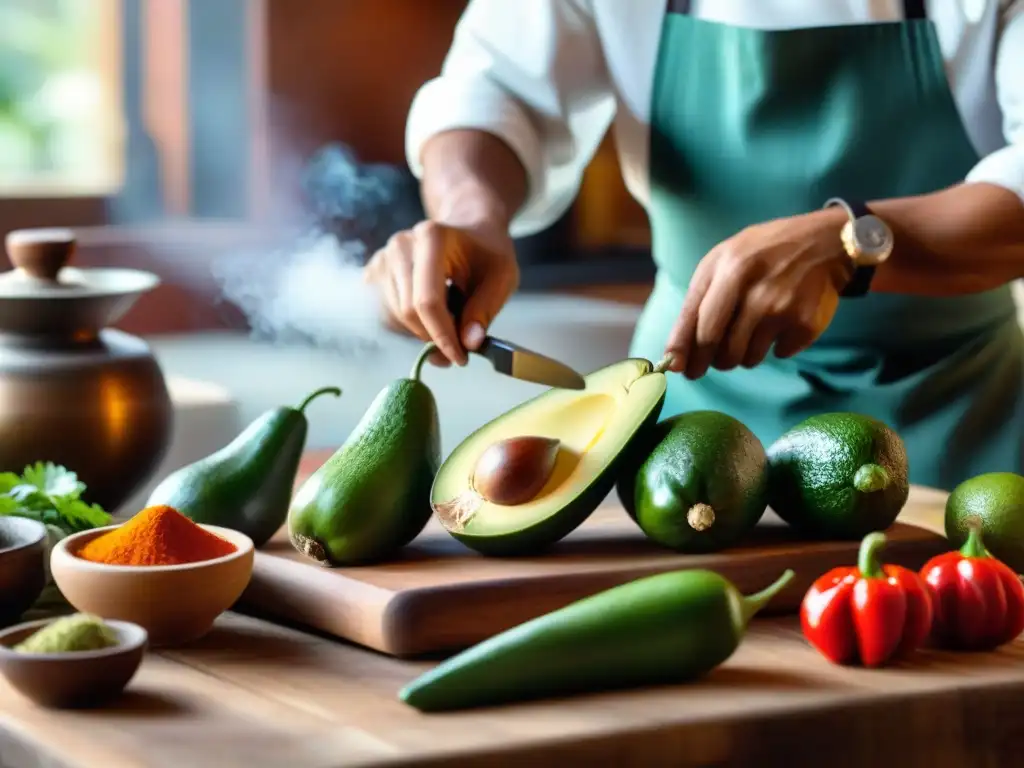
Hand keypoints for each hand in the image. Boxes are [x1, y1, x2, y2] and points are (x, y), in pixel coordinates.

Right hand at [364, 219, 518, 365]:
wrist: (468, 230)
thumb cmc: (487, 253)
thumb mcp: (502, 278)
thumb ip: (485, 310)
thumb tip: (468, 343)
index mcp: (432, 237)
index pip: (428, 300)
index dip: (442, 335)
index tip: (460, 357)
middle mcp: (401, 245)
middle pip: (407, 312)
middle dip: (433, 337)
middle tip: (458, 346)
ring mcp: (383, 257)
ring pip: (393, 317)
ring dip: (421, 333)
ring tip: (448, 321)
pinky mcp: (374, 272)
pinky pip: (385, 315)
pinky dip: (407, 326)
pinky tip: (429, 315)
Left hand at [664, 207, 851, 378]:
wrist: (824, 241)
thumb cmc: (761, 255)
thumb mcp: (724, 260)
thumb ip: (697, 302)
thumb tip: (674, 356)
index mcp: (726, 267)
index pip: (693, 319)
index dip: (681, 350)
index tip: (676, 369)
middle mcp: (751, 287)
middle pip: (714, 343)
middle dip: (708, 361)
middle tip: (712, 362)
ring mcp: (780, 306)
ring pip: (745, 358)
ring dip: (743, 354)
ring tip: (754, 329)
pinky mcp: (805, 323)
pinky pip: (778, 354)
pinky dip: (777, 346)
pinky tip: (784, 322)